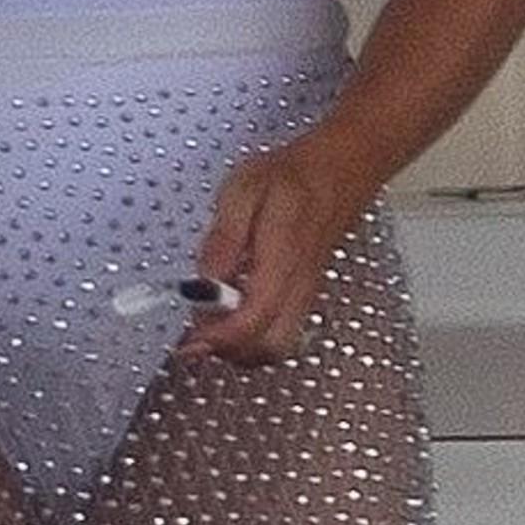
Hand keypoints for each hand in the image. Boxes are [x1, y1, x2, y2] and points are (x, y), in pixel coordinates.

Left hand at [174, 139, 371, 366]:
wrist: (335, 174)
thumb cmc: (289, 179)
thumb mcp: (243, 190)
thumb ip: (223, 238)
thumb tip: (201, 282)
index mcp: (281, 258)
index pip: (254, 318)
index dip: (218, 337)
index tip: (188, 339)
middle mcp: (297, 286)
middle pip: (267, 348)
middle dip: (228, 350)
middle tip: (195, 331)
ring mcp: (304, 296)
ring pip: (276, 347)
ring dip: (239, 347)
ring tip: (210, 322)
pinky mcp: (303, 298)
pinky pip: (280, 333)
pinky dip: (252, 336)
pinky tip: (231, 313)